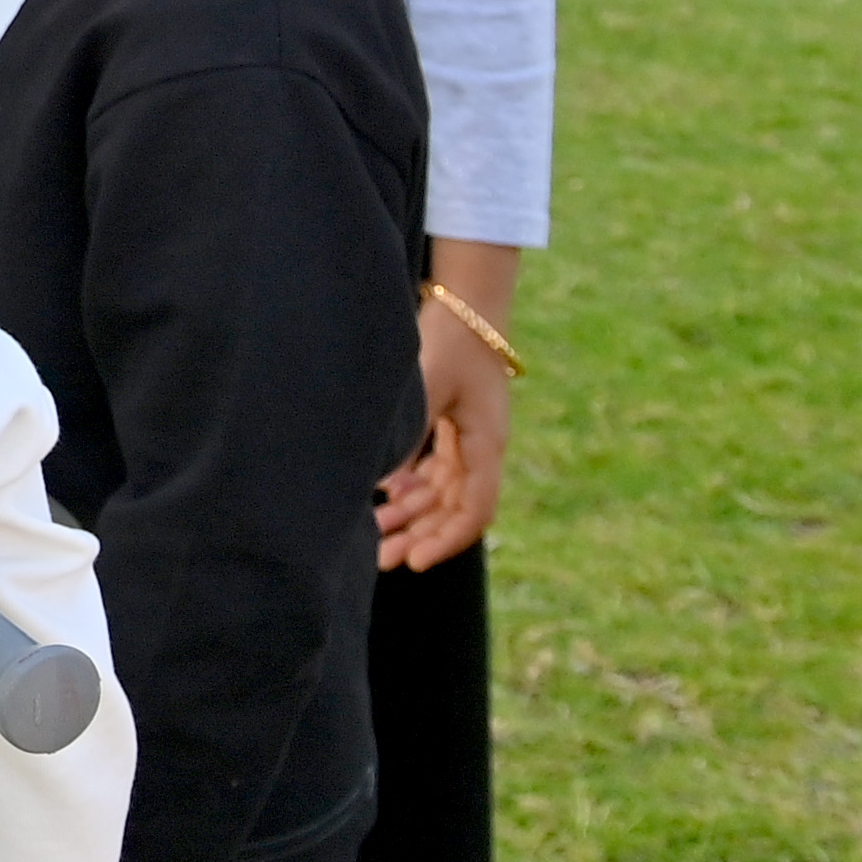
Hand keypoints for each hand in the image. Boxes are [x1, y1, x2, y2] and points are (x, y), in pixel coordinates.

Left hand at [378, 249, 519, 568]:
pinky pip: (434, 468)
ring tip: (374, 534)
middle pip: (455, 507)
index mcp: (487, 442)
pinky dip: (411, 485)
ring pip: (442, 491)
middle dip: (422, 534)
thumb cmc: (447, 338)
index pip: (473, 509)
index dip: (446, 540)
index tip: (414, 562)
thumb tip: (383, 486)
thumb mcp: (425, 387)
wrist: (461, 299)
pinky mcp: (450, 423)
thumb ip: (407, 434)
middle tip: (382, 559)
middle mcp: (481, 446)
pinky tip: (382, 497)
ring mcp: (467, 435)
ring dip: (412, 513)